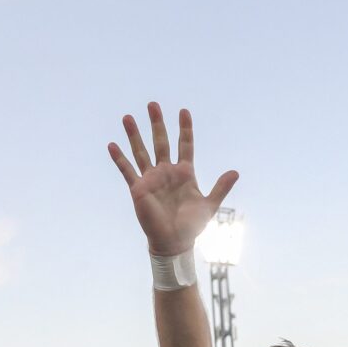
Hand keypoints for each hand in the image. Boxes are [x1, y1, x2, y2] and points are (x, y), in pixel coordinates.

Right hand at [109, 103, 237, 255]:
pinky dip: (120, 159)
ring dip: (134, 135)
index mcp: (184, 173)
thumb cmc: (191, 225)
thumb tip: (236, 171)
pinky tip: (111, 145)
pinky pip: (127, 171)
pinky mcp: (138, 189)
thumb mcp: (209, 204)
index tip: (183, 110)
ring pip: (141, 152)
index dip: (184, 128)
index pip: (185, 145)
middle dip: (157, 123)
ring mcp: (151, 179)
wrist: (174, 242)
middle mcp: (166, 172)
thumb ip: (221, 187)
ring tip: (128, 117)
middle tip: (153, 104)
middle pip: (161, 142)